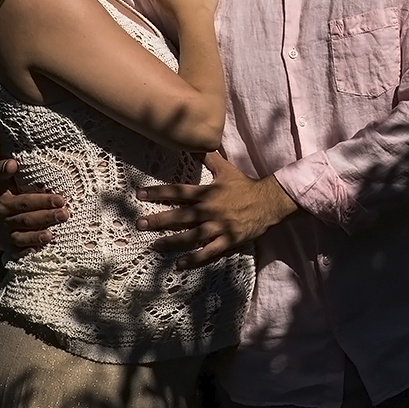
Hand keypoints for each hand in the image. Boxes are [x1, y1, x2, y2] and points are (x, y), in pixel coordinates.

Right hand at [0, 157, 70, 252]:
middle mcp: (2, 219)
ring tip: (52, 235)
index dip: (42, 201)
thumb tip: (12, 163)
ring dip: (37, 237)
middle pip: (26, 219)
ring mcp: (5, 234)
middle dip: (47, 217)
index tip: (61, 199)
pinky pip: (17, 251)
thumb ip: (3, 169)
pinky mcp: (9, 246)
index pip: (24, 202)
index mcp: (0, 201)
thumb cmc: (0, 191)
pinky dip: (26, 252)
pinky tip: (37, 251)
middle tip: (65, 214)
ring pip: (22, 237)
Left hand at [136, 151, 297, 268]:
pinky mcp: (228, 239)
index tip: (140, 194)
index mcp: (207, 193)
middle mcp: (209, 209)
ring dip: (172, 241)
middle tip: (139, 224)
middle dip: (159, 219)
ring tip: (155, 245)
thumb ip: (209, 157)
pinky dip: (194, 258)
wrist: (269, 201)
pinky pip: (209, 251)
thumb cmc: (245, 185)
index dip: (158, 192)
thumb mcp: (226, 169)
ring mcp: (219, 226)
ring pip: (192, 235)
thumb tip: (196, 143)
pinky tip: (180, 264)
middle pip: (180, 215)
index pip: (178, 191)